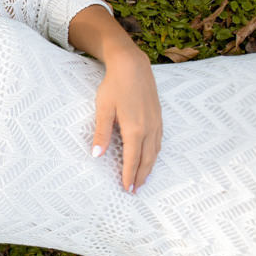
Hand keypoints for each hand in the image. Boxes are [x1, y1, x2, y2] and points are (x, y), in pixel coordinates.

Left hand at [92, 48, 161, 192]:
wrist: (132, 66)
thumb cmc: (115, 86)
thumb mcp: (103, 110)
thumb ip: (101, 133)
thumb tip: (96, 155)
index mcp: (134, 129)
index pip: (132, 159)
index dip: (129, 175)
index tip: (126, 189)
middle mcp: (148, 128)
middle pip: (146, 159)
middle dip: (141, 176)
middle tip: (135, 190)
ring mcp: (156, 122)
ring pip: (155, 151)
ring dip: (149, 167)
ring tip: (142, 179)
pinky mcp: (158, 117)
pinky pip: (158, 141)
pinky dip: (154, 154)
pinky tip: (151, 157)